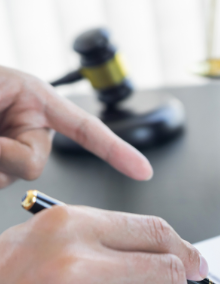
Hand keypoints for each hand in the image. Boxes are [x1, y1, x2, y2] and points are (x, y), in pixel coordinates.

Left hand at [0, 66, 151, 187]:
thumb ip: (9, 123)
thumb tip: (12, 152)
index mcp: (38, 101)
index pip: (86, 129)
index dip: (116, 150)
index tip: (143, 170)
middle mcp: (28, 128)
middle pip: (34, 164)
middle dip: (8, 156)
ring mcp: (11, 150)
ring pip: (13, 176)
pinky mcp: (0, 168)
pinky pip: (0, 182)